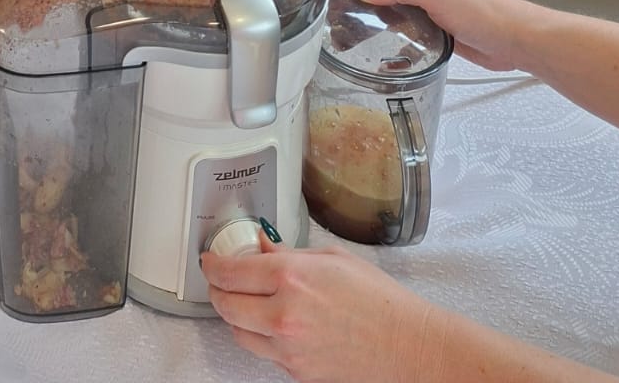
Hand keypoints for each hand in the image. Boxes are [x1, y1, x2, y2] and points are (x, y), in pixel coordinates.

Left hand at [203, 232, 437, 382]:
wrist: (408, 347)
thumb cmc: (380, 301)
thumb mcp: (332, 259)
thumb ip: (289, 254)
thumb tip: (261, 247)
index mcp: (290, 278)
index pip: (230, 271)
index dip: (213, 263)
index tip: (210, 259)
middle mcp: (283, 315)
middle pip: (225, 305)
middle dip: (218, 290)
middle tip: (220, 278)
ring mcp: (288, 349)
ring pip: (239, 333)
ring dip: (235, 316)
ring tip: (245, 301)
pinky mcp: (297, 373)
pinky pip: (264, 353)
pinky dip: (261, 337)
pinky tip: (274, 323)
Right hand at [330, 0, 533, 71]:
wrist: (514, 37)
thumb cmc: (477, 10)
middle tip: (330, 11)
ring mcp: (425, 6)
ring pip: (387, 3)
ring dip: (367, 11)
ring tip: (347, 30)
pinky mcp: (433, 28)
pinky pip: (402, 24)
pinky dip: (386, 30)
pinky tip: (379, 46)